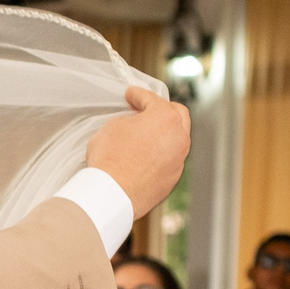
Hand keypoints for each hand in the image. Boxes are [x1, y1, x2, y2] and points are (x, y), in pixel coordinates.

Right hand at [84, 87, 190, 218]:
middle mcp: (179, 136)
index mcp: (166, 117)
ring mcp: (179, 159)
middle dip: (162, 109)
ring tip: (145, 136)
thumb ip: (128, 120)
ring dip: (163, 134)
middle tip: (144, 111)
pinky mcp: (172, 179)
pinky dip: (160, 155)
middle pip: (177, 115)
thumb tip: (134, 125)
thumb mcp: (112, 127)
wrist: (112, 194)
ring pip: (176, 139)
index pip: (152, 99)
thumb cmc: (110, 158)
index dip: (138, 95)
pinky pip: (169, 160)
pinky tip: (144, 158)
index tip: (130, 94)